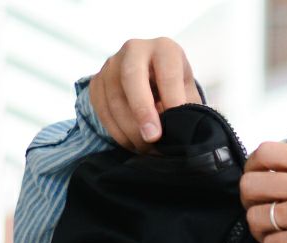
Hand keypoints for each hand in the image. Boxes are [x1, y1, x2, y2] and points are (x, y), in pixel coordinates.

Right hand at [89, 37, 202, 152]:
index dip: (172, 99)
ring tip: (148, 149)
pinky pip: (102, 110)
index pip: (167, 71)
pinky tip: (133, 144)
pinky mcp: (97, 82)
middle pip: (131, 77)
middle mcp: (135, 49)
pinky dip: (117, 132)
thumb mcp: (189, 97)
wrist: (153, 85)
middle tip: (153, 138)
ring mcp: (112, 64)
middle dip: (142, 111)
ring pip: (114, 99)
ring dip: (130, 129)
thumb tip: (182, 134)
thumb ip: (187, 111)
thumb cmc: (176, 92)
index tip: (177, 124)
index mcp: (164, 49)